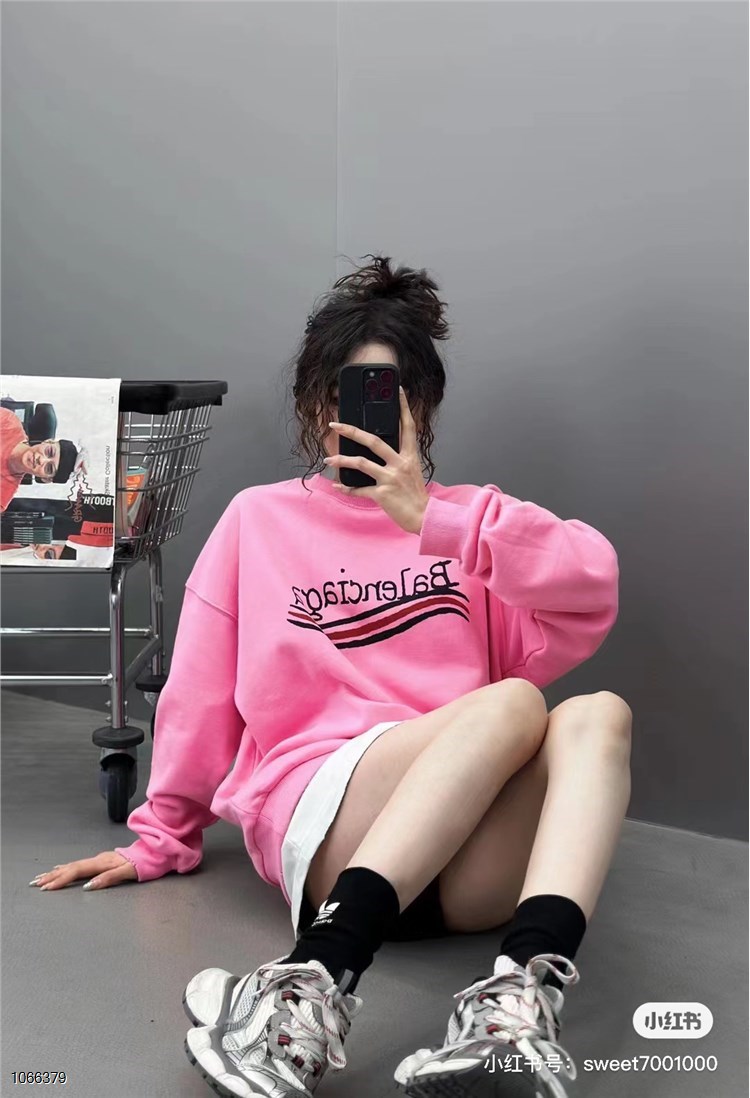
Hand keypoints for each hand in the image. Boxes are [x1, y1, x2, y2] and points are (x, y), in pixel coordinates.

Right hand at [29, 852, 137, 891]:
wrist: (151, 854)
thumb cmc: (141, 865)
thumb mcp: (127, 873)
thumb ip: (108, 879)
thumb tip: (89, 886)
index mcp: (101, 863)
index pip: (76, 871)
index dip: (61, 879)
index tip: (47, 888)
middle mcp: (97, 860)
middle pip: (70, 868)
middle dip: (52, 876)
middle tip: (35, 883)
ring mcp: (98, 859)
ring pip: (72, 865)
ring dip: (56, 872)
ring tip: (41, 878)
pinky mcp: (100, 861)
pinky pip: (78, 864)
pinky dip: (66, 868)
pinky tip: (60, 868)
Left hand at [324, 386, 428, 534]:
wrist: (424, 517)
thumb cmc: (417, 496)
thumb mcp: (413, 472)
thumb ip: (399, 459)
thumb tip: (380, 452)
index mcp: (410, 456)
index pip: (408, 426)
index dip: (404, 407)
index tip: (398, 391)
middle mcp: (400, 464)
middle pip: (373, 441)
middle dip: (351, 431)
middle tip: (336, 425)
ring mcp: (390, 478)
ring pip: (361, 463)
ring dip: (342, 460)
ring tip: (329, 459)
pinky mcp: (382, 494)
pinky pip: (359, 489)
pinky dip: (347, 488)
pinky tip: (338, 485)